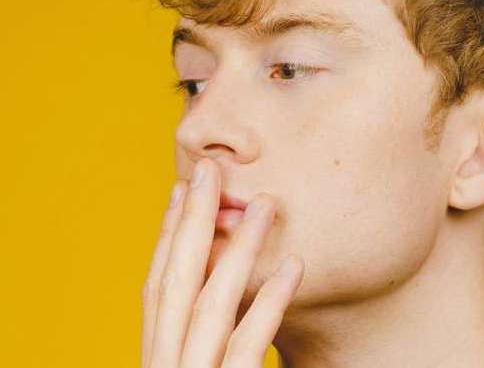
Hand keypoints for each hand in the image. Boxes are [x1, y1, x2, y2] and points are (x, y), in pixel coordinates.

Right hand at [141, 157, 304, 367]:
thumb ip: (199, 339)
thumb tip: (209, 284)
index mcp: (156, 358)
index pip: (158, 288)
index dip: (168, 234)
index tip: (180, 190)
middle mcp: (166, 367)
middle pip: (175, 283)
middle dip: (191, 221)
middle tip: (208, 169)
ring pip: (211, 304)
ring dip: (239, 247)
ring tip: (265, 203)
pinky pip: (248, 346)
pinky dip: (270, 302)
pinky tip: (295, 264)